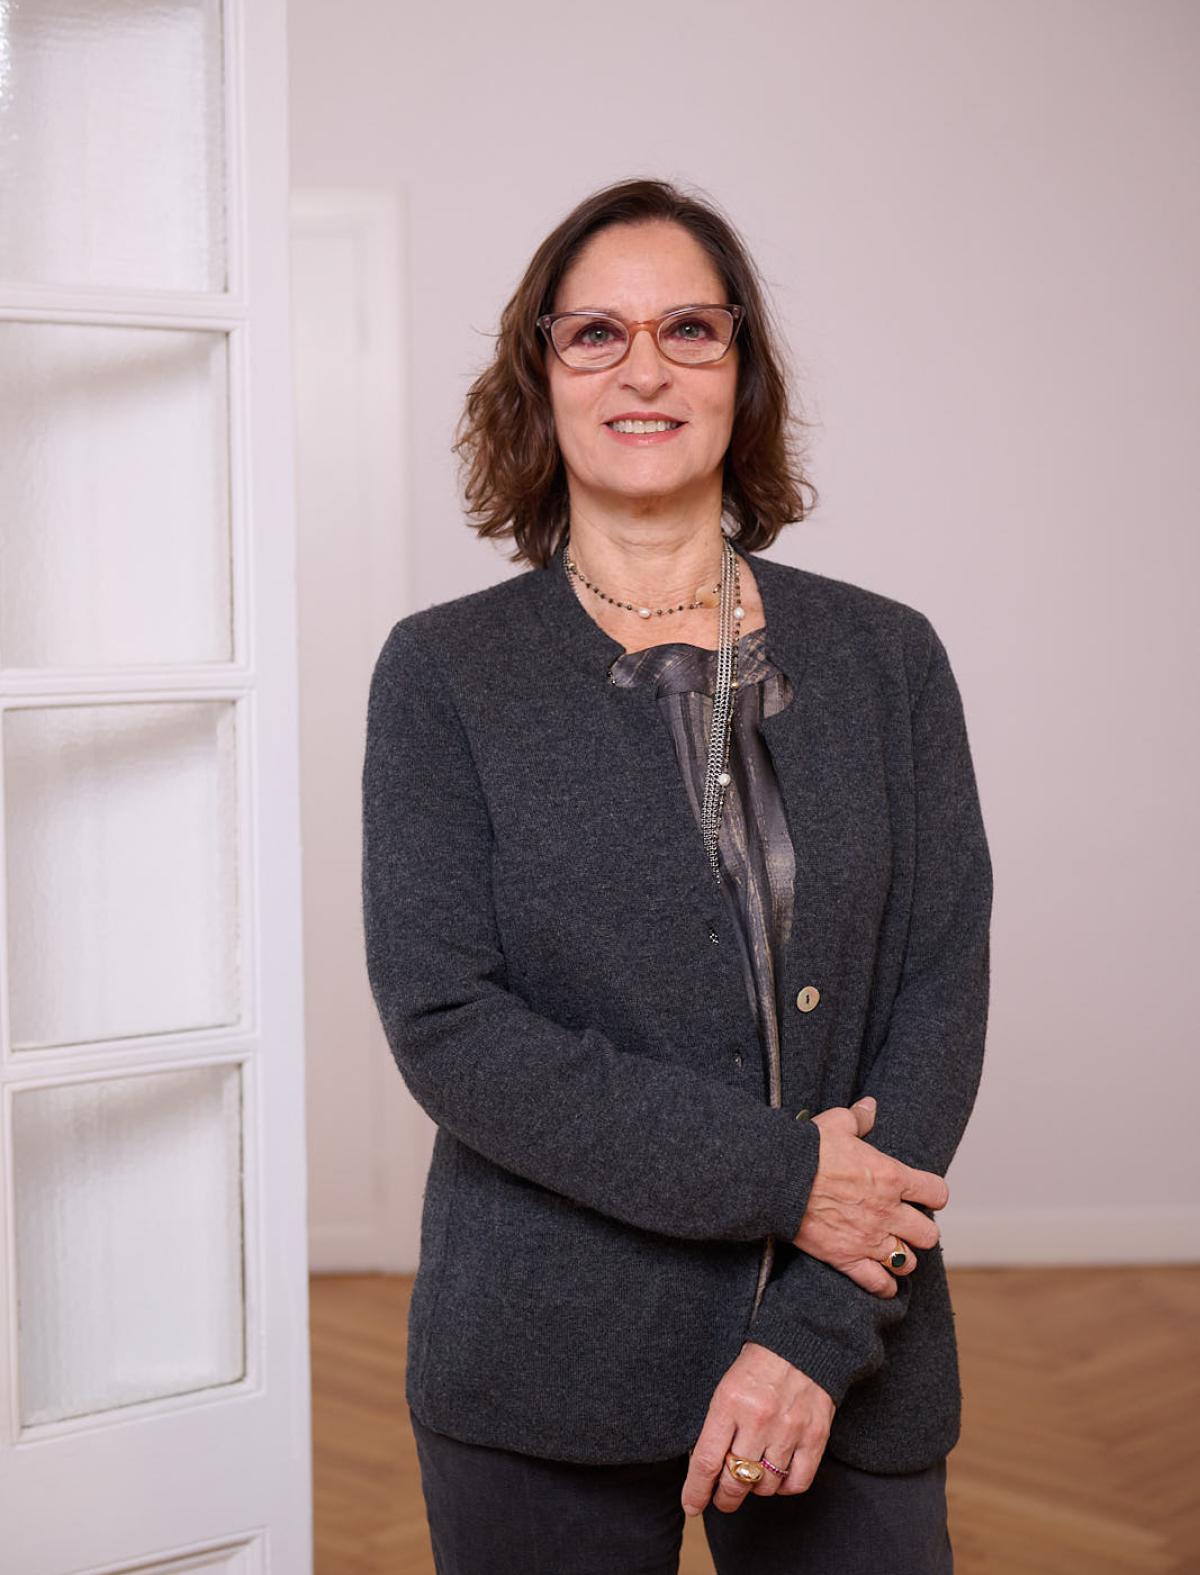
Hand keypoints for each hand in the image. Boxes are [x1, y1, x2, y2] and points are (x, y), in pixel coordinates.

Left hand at [680, 1341, 833, 1516]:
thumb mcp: (726, 1386)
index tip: (692, 1505)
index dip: (696, 1491)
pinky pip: (796, 1483)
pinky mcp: (815, 1437)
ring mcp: (789, 1430)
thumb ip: (716, 1425)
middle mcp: (759, 1419)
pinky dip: (784, 1487)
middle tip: (721, 1499)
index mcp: (729, 1402)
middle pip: (735, 1481)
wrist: (802, 1342)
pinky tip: (777, 1476)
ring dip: (755, 1489)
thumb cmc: (758, 1366)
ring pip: (765, 1486)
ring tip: (752, 1477)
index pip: (707, 1462)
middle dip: (724, 1498)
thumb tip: (703, 1468)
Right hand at [792, 1097, 948, 1296]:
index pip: (936, 1193)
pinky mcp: (847, 1258)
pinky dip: (883, 1286)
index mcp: (891, 1176)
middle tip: (906, 1225)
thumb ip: (859, 1118)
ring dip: (902, 1257)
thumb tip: (870, 1106)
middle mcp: (887, 1211)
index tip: (923, 1195)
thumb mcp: (836, 1123)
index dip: (933, 1194)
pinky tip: (884, 1282)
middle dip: (920, 1230)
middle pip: (928, 1234)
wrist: (778, 1177)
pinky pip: (877, 1283)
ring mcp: (869, 1238)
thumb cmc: (808, 1149)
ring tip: (893, 1250)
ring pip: (907, 1261)